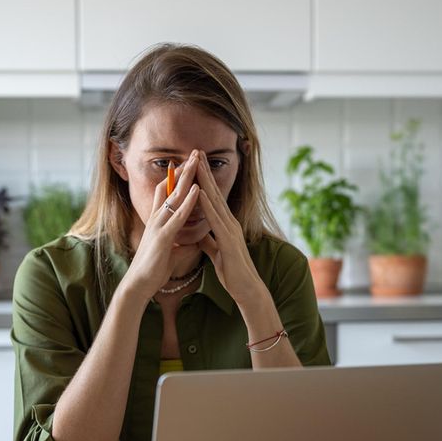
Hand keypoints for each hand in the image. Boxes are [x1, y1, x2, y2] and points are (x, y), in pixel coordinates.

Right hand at [121, 151, 201, 299]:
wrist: (139, 285)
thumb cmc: (153, 271)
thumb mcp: (170, 254)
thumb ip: (180, 246)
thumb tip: (192, 244)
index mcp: (158, 222)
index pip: (167, 193)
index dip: (176, 178)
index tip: (188, 165)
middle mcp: (156, 219)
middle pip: (170, 187)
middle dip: (183, 170)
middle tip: (194, 153)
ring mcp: (158, 226)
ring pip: (174, 196)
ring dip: (187, 178)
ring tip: (197, 161)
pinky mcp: (163, 237)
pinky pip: (178, 215)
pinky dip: (188, 201)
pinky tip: (197, 189)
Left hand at [194, 150, 264, 303]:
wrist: (246, 289)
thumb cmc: (233, 272)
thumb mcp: (216, 252)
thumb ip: (209, 240)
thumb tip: (200, 233)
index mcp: (225, 225)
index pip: (212, 198)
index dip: (204, 180)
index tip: (195, 163)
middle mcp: (229, 223)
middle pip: (215, 192)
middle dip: (204, 172)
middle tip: (196, 151)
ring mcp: (230, 230)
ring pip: (215, 201)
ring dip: (205, 181)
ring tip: (196, 163)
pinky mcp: (229, 241)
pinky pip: (215, 220)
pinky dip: (207, 205)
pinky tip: (199, 193)